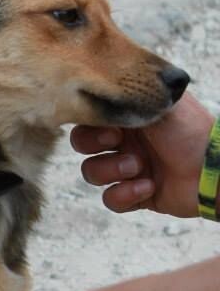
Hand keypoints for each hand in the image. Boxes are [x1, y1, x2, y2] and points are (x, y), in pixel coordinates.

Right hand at [72, 93, 214, 216]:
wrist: (214, 168)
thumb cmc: (191, 131)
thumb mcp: (159, 104)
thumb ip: (127, 99)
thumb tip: (100, 92)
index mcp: (130, 117)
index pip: (90, 118)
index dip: (90, 124)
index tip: (109, 125)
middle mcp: (126, 141)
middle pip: (83, 144)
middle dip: (93, 145)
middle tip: (117, 143)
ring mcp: (129, 168)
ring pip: (92, 173)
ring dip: (112, 171)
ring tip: (139, 167)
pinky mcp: (136, 194)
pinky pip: (111, 199)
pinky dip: (126, 195)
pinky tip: (148, 187)